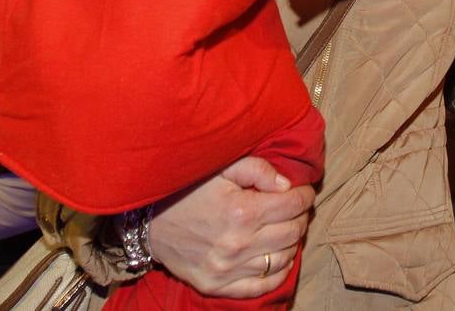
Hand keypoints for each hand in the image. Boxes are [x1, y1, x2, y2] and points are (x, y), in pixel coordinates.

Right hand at [146, 156, 314, 298]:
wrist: (150, 225)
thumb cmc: (188, 191)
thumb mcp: (221, 169)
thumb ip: (257, 170)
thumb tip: (287, 185)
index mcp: (242, 211)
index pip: (293, 205)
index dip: (305, 195)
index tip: (304, 191)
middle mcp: (238, 244)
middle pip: (292, 232)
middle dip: (301, 216)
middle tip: (297, 208)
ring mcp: (228, 269)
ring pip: (283, 259)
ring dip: (292, 243)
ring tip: (287, 229)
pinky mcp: (218, 286)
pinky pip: (262, 286)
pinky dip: (278, 273)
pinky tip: (279, 257)